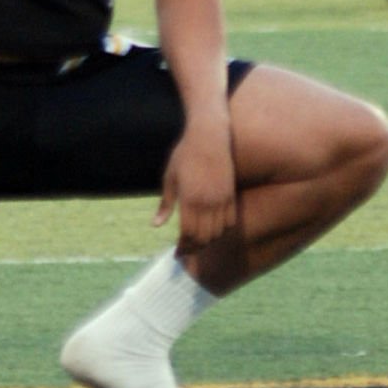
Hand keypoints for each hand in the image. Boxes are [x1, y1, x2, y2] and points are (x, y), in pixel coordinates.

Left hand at [154, 116, 236, 253]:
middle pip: (204, 237)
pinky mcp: (231, 194)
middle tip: (186, 251)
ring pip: (218, 232)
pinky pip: (230, 221)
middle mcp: (207, 202)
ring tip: (198, 242)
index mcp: (189, 198)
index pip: (188, 233)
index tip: (177, 252)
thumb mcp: (170, 177)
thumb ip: (165, 203)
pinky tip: (212, 229)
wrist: (209, 135)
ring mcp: (222, 198)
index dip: (183, 246)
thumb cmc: (185, 154)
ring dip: (208, 241)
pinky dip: (222, 230)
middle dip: (195, 248)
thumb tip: (155, 225)